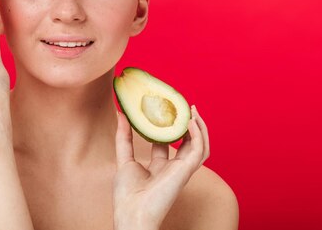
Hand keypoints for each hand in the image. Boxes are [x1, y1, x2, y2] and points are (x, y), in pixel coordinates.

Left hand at [113, 106, 209, 229]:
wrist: (132, 213)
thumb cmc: (127, 195)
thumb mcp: (124, 159)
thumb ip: (124, 137)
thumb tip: (121, 113)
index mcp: (160, 167)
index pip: (168, 143)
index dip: (167, 127)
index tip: (164, 110)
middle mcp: (174, 168)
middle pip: (188, 143)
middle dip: (188, 124)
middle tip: (184, 107)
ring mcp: (182, 170)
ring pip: (200, 146)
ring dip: (200, 127)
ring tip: (192, 110)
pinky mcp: (186, 171)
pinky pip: (199, 150)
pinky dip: (198, 134)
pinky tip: (190, 121)